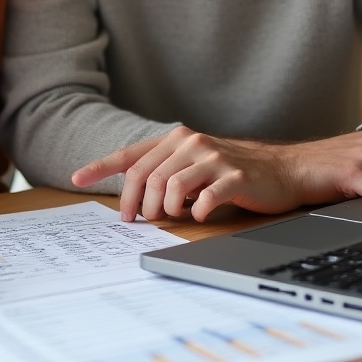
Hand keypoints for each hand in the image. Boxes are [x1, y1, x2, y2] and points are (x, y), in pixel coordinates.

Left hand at [72, 126, 361, 221]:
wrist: (286, 169)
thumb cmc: (234, 172)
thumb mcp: (195, 166)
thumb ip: (165, 173)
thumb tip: (134, 199)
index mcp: (176, 140)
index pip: (131, 154)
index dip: (101, 167)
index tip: (76, 179)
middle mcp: (190, 143)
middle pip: (146, 175)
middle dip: (137, 203)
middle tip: (140, 221)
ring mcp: (213, 157)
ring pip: (170, 187)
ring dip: (166, 209)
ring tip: (174, 217)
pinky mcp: (235, 176)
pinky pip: (205, 198)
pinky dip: (198, 212)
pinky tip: (201, 217)